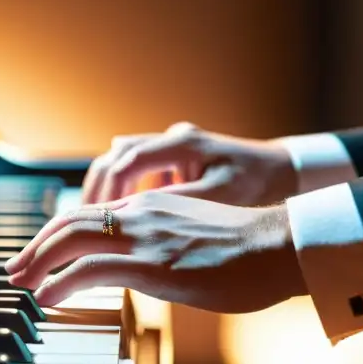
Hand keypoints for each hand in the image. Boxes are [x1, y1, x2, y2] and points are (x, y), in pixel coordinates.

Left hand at [4, 191, 306, 311]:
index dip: (58, 231)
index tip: (41, 251)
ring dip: (38, 262)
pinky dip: (60, 283)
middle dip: (36, 245)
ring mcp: (145, 237)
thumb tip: (152, 266)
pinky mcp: (152, 265)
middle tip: (15, 268)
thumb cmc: (252, 250)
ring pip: (71, 239)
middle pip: (70, 220)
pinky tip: (48, 299)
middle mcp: (142, 214)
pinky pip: (90, 270)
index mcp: (153, 206)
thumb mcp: (200, 237)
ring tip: (21, 283)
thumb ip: (169, 243)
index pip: (91, 212)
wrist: (281, 247)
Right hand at [82, 122, 298, 205]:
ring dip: (104, 190)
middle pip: (114, 157)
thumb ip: (176, 205)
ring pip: (121, 160)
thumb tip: (133, 218)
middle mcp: (174, 137)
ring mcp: (174, 144)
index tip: (90, 223)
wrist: (288, 172)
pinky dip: (123, 190)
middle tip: (75, 226)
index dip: (103, 194)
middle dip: (92, 193)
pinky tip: (120, 217)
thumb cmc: (260, 186)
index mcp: (184, 144)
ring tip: (90, 224)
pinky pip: (137, 169)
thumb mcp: (221, 200)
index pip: (125, 163)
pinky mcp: (177, 157)